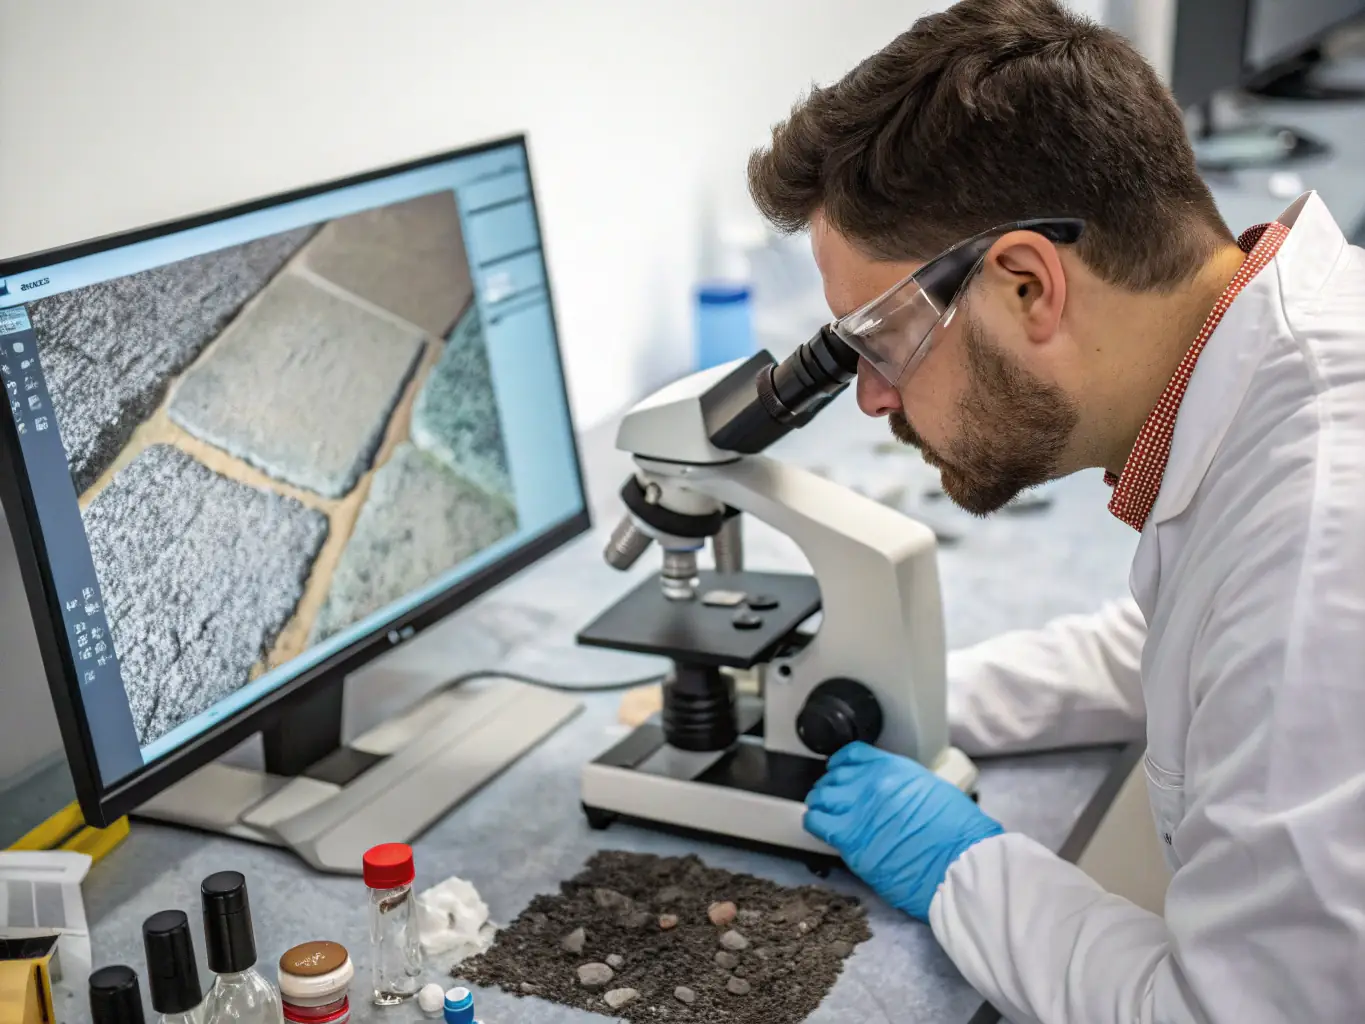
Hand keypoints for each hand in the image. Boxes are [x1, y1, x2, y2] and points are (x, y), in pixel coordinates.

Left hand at [804, 741, 1003, 920]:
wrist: (961, 863)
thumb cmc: (960, 833)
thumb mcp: (934, 790)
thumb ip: (905, 786)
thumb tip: (893, 794)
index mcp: (893, 768)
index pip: (852, 755)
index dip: (842, 765)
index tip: (840, 773)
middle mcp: (871, 783)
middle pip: (833, 777)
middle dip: (831, 787)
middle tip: (835, 800)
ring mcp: (858, 810)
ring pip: (820, 797)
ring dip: (821, 804)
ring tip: (827, 814)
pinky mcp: (851, 840)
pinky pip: (817, 823)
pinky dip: (815, 823)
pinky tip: (822, 828)